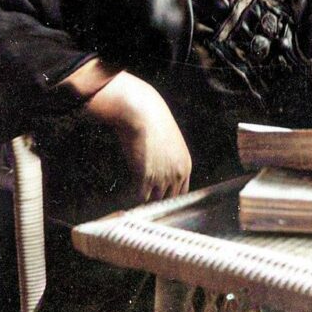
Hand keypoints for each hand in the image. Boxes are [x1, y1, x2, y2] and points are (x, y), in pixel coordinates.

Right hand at [83, 70, 191, 202]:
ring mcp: (163, 177)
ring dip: (143, 200)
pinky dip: (132, 198)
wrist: (141, 110)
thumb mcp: (170, 141)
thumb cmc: (152, 121)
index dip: (169, 196)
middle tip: (143, 201)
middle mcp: (177, 173)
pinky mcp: (146, 177)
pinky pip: (140, 198)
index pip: (182, 193)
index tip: (158, 198)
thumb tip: (159, 171)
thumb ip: (169, 160)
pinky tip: (126, 194)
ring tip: (133, 198)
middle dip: (156, 200)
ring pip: (154, 201)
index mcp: (186, 165)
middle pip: (169, 200)